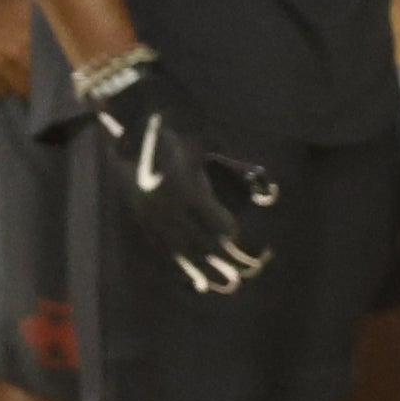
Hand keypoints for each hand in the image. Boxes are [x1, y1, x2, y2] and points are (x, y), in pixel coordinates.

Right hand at [87, 58, 277, 295]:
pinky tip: (195, 279)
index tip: (260, 252)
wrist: (129, 113)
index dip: (238, 240)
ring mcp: (148, 212)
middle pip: (199, 243)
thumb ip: (240, 170)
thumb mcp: (210, 142)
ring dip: (203, 270)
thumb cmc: (176, 121)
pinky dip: (180, 263)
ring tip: (225, 288)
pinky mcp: (139, 214)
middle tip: (248, 277)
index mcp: (183, 186)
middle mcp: (164, 205)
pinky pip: (161, 245)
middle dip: (224, 262)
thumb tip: (270, 196)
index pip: (217, 225)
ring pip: (178, 249)